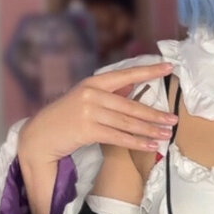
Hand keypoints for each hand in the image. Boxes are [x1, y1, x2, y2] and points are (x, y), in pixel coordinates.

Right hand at [17, 63, 175, 164]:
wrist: (40, 135)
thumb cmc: (65, 117)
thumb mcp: (86, 99)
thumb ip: (109, 93)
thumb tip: (133, 86)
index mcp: (93, 83)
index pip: (126, 74)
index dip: (149, 71)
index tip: (168, 67)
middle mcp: (92, 94)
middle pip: (131, 105)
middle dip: (155, 114)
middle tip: (174, 119)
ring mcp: (89, 112)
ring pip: (127, 123)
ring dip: (149, 130)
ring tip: (166, 134)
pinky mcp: (87, 130)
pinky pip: (118, 137)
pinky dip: (136, 142)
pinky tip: (150, 146)